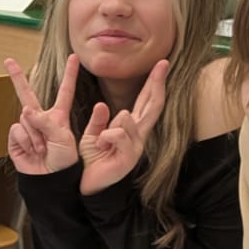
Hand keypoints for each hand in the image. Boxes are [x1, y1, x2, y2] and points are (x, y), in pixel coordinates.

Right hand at [5, 54, 80, 174]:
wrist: (51, 181)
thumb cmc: (63, 161)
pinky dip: (26, 141)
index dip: (69, 74)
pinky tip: (32, 151)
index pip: (65, 91)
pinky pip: (17, 131)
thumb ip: (45, 121)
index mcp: (58, 116)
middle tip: (8, 60)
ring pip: (25, 119)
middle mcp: (40, 119)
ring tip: (43, 149)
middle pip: (27, 94)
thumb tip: (25, 111)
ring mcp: (26, 128)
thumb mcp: (62, 137)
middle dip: (17, 77)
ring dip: (35, 135)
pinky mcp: (15, 139)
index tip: (74, 57)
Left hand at [78, 59, 167, 194]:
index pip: (146, 101)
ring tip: (100, 143)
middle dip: (157, 83)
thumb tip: (104, 105)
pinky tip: (100, 146)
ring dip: (110, 127)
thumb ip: (99, 121)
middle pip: (153, 105)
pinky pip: (118, 135)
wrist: (86, 185)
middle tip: (163, 63)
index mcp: (130, 129)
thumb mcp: (92, 135)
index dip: (154, 83)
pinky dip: (105, 137)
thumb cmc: (91, 161)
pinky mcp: (128, 158)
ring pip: (128, 118)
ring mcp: (135, 147)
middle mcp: (137, 136)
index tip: (161, 64)